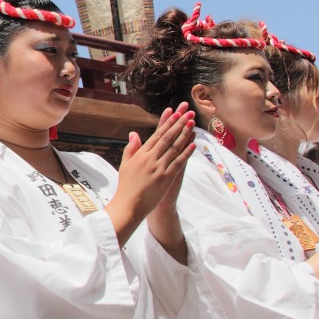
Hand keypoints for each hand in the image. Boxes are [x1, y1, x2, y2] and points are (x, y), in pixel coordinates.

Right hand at [112, 103, 196, 220]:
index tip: (174, 113)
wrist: (129, 205)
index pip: (156, 135)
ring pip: (174, 148)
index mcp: (141, 155)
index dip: (166, 123)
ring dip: (184, 135)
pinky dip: (186, 153)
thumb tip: (134, 133)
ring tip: (192, 123)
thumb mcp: (125, 164)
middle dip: (178, 124)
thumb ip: (131, 148)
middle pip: (167, 138)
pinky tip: (193, 144)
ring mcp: (159, 168)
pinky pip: (178, 163)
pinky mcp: (166, 178)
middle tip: (187, 112)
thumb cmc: (126, 186)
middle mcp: (150, 159)